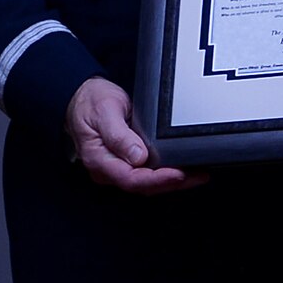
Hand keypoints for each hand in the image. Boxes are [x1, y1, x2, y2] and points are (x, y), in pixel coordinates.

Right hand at [66, 76, 205, 194]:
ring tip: (198, 175)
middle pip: (143, 185)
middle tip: (198, 176)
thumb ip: (119, 135)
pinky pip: (148, 172)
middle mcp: (109, 169)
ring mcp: (118, 166)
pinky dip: (167, 172)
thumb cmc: (90, 103)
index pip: (130, 179)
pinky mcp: (128, 161)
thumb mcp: (104, 113)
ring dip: (174, 181)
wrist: (83, 97)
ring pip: (148, 182)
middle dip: (173, 183)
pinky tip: (184, 167)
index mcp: (99, 160)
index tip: (179, 174)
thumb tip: (138, 156)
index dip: (157, 179)